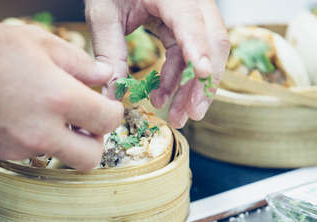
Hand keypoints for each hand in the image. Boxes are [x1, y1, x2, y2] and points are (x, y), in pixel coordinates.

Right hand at [0, 23, 123, 169]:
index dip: (113, 112)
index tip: (107, 105)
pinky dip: (37, 141)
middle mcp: (43, 131)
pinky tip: (22, 117)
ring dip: (66, 142)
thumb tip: (105, 75)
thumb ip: (78, 62)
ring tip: (50, 115)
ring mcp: (21, 148)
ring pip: (61, 158)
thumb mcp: (35, 42)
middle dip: (95, 141)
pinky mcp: (2, 155)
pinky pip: (32, 156)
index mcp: (58, 97)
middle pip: (91, 157)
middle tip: (85, 122)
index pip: (108, 120)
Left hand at [85, 0, 229, 127]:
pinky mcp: (187, 24)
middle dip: (203, 81)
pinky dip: (179, 77)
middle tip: (192, 114)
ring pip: (206, 52)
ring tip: (176, 115)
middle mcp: (190, 0)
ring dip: (192, 87)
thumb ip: (109, 52)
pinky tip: (163, 96)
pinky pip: (190, 54)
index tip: (201, 74)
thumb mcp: (103, 14)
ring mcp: (193, 12)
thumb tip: (112, 95)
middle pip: (212, 40)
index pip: (190, 20)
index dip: (198, 48)